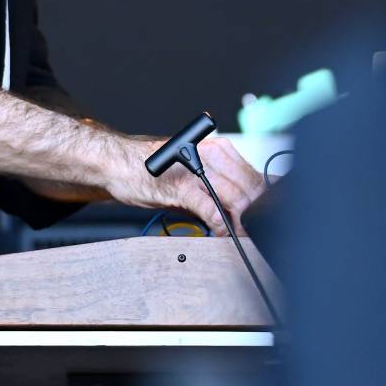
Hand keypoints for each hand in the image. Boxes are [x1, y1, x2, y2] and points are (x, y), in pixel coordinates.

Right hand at [97, 132, 267, 235]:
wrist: (117, 163)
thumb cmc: (151, 168)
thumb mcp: (191, 172)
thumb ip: (215, 187)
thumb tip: (239, 208)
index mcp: (217, 149)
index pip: (251, 175)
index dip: (263, 197)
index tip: (268, 214)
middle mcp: (210, 155)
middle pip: (247, 186)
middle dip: (256, 211)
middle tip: (260, 231)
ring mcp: (195, 169)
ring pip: (233, 196)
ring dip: (242, 220)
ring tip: (246, 235)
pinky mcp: (180, 187)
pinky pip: (209, 206)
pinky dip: (220, 222)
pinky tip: (224, 232)